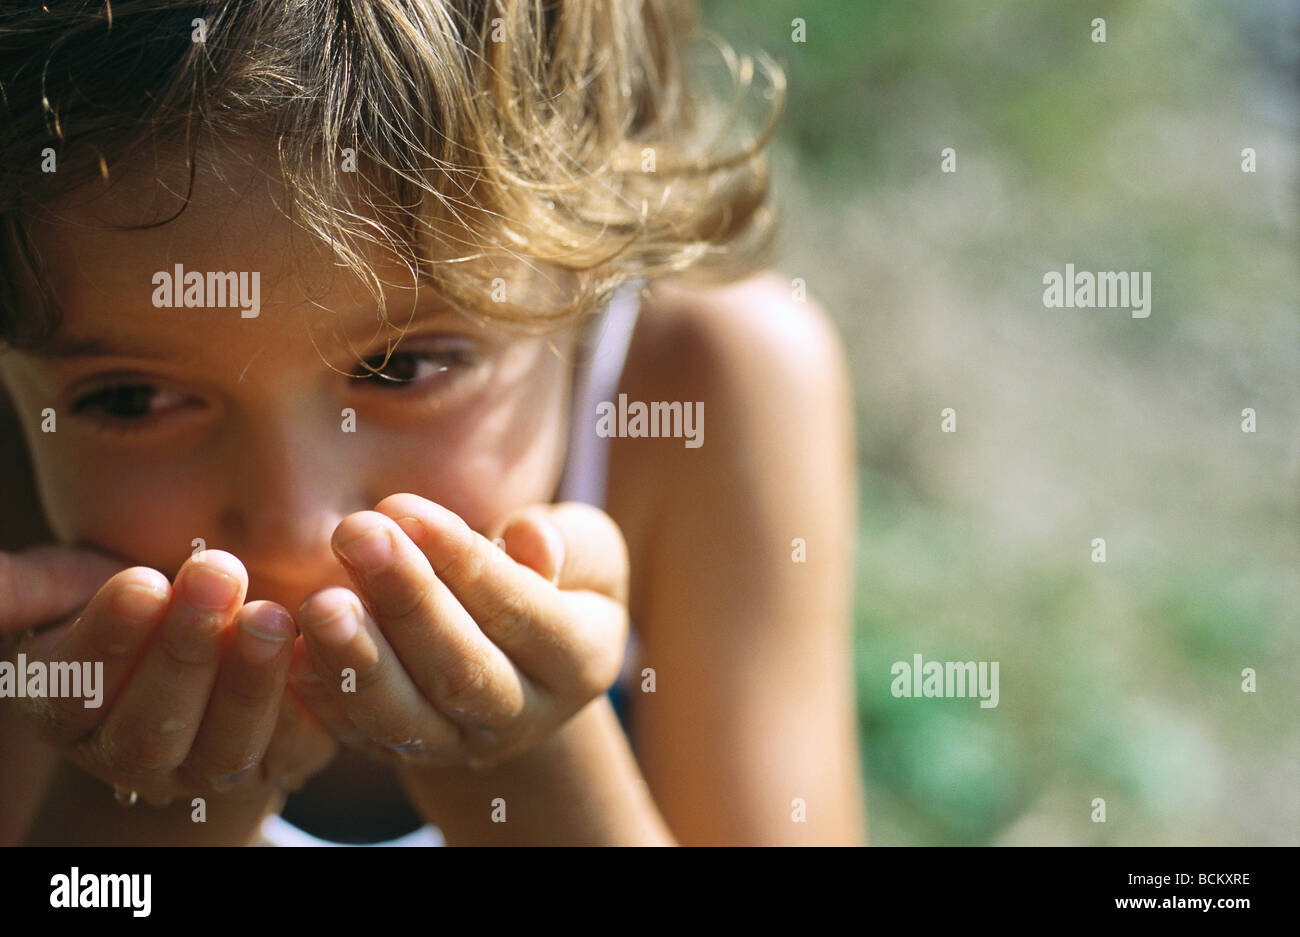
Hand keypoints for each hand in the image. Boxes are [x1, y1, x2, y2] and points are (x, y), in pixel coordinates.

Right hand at [1, 546, 336, 806]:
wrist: (216, 626)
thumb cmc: (135, 597)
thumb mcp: (69, 584)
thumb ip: (24, 588)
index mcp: (67, 711)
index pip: (75, 691)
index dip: (109, 640)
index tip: (143, 581)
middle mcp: (130, 756)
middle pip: (151, 728)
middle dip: (184, 651)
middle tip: (217, 575)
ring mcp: (205, 769)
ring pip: (224, 748)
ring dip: (249, 682)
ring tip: (271, 615)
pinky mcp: (279, 764)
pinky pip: (295, 751)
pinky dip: (310, 707)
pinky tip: (320, 653)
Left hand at [288, 494, 629, 769]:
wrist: (514, 650)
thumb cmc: (550, 575)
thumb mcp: (586, 551)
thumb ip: (569, 543)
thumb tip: (526, 537)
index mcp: (580, 663)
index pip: (523, 614)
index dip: (466, 564)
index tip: (408, 510)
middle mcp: (522, 717)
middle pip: (462, 671)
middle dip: (406, 601)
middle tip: (356, 532)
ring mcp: (456, 745)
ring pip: (403, 717)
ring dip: (357, 658)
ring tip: (319, 601)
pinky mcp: (398, 752)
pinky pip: (353, 734)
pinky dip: (321, 695)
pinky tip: (289, 647)